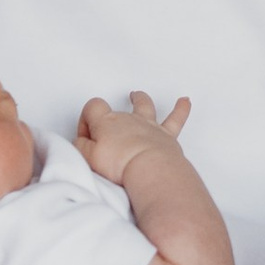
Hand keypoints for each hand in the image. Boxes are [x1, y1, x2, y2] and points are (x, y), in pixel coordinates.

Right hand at [77, 89, 191, 185]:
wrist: (150, 168)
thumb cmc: (120, 164)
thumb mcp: (87, 157)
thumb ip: (80, 146)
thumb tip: (80, 141)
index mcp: (107, 121)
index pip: (92, 107)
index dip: (86, 120)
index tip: (86, 138)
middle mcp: (128, 119)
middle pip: (116, 110)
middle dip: (108, 120)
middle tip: (104, 138)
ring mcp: (149, 125)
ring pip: (145, 106)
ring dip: (140, 100)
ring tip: (137, 95)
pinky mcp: (166, 136)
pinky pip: (176, 119)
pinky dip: (181, 109)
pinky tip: (185, 101)